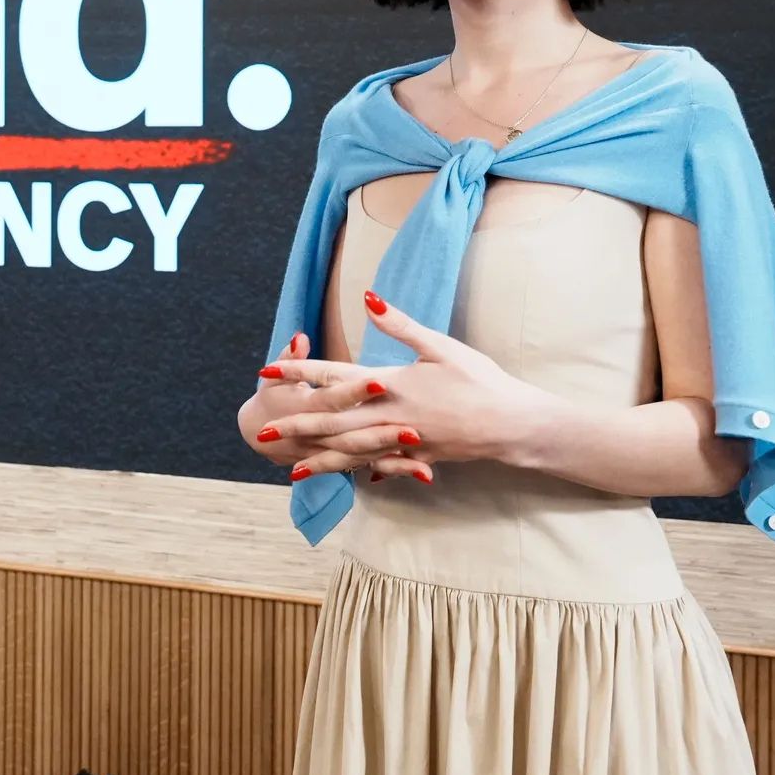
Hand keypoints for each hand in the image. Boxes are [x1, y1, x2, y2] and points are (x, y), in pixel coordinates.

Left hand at [256, 290, 554, 480]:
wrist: (511, 424)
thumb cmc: (479, 379)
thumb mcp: (440, 346)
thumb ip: (399, 325)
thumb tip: (367, 299)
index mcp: (390, 384)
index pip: (334, 377)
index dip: (299, 373)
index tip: (268, 371)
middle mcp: (388, 416)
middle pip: (332, 422)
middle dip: (296, 426)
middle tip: (262, 433)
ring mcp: (401, 441)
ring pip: (351, 452)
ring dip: (319, 458)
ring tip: (290, 467)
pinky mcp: (416, 456)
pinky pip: (379, 465)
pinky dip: (359, 470)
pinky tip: (344, 475)